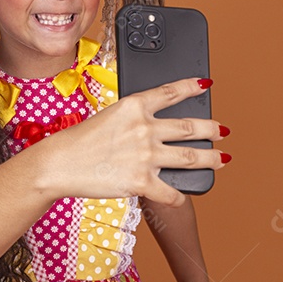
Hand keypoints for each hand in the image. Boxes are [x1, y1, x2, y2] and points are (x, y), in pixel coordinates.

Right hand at [35, 77, 227, 206]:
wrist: (59, 164)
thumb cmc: (77, 142)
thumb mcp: (107, 118)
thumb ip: (132, 121)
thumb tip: (152, 129)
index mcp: (134, 106)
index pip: (171, 92)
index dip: (192, 86)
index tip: (206, 84)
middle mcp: (144, 128)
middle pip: (190, 127)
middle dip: (212, 129)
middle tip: (223, 130)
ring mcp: (145, 156)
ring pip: (190, 157)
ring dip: (211, 159)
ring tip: (222, 159)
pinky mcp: (141, 182)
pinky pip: (171, 192)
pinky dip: (178, 197)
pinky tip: (183, 197)